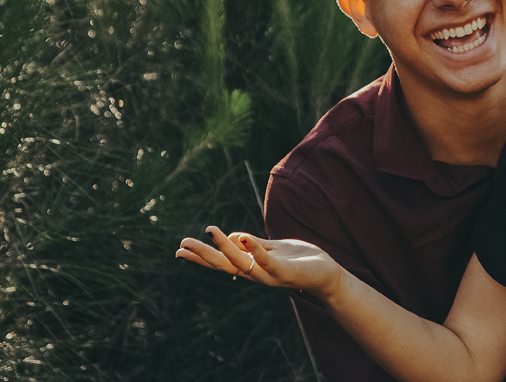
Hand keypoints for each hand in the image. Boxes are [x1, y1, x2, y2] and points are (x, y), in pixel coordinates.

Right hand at [176, 226, 346, 296]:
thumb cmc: (299, 260)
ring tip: (212, 231)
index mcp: (251, 266)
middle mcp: (255, 273)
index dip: (201, 256)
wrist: (326, 273)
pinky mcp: (285, 271)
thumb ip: (253, 244)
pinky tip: (244, 237)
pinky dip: (255, 250)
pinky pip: (267, 261)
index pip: (221, 262)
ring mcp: (269, 274)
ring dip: (225, 248)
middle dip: (203, 255)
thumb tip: (230, 237)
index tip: (179, 249)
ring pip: (242, 264)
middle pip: (224, 265)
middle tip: (182, 245)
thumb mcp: (272, 248)